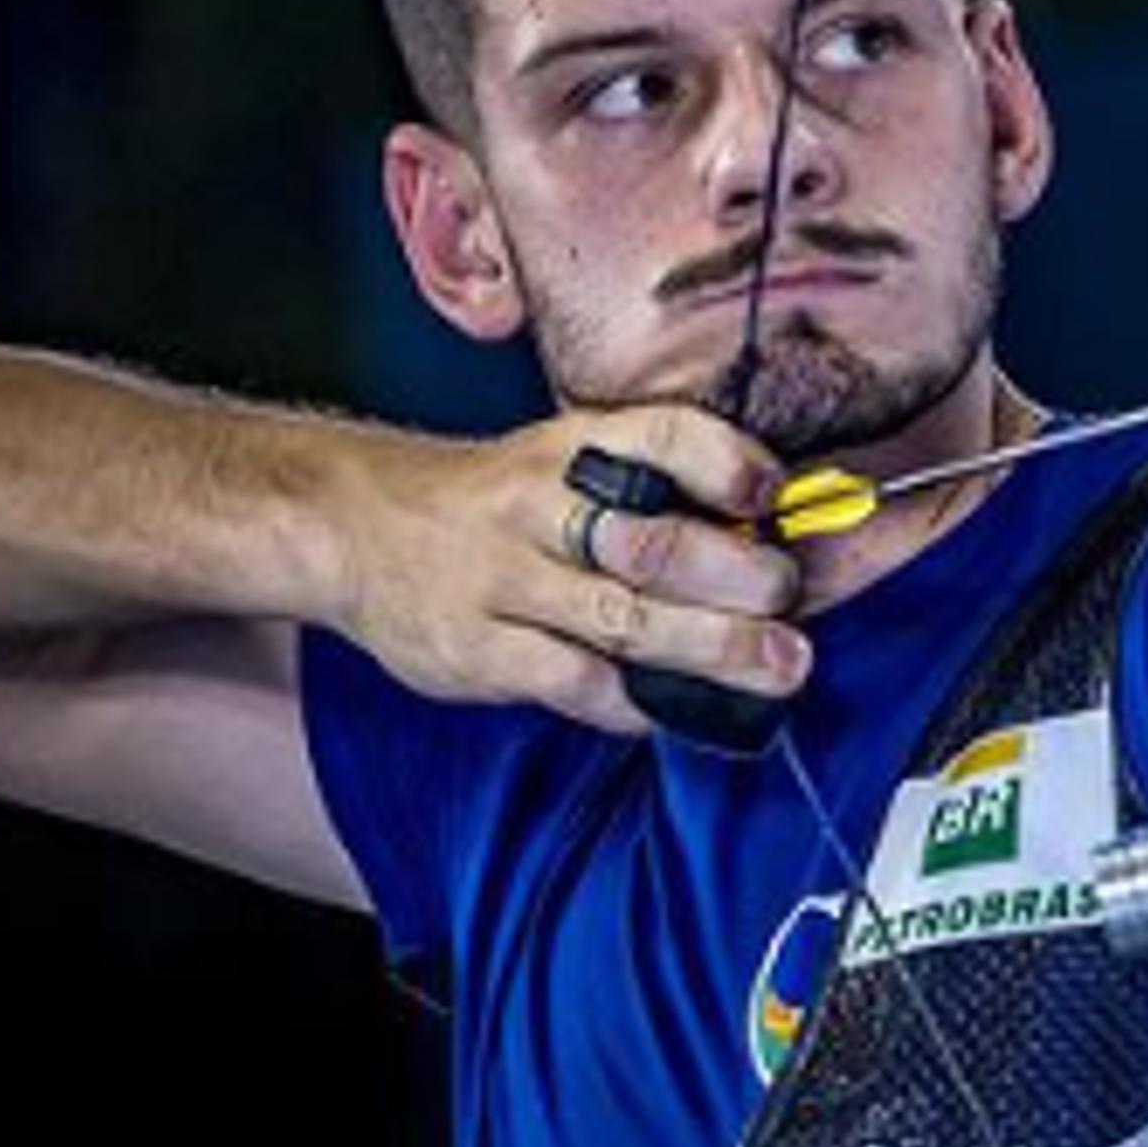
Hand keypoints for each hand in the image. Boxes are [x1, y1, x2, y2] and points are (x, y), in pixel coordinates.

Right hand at [325, 404, 808, 736]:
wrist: (356, 527)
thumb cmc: (495, 500)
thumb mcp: (561, 460)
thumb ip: (648, 489)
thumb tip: (768, 528)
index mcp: (571, 447)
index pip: (661, 436)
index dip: (725, 461)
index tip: (775, 491)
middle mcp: (538, 504)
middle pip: (653, 542)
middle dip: (739, 578)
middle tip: (791, 602)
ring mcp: (502, 579)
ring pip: (622, 618)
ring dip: (711, 649)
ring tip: (777, 668)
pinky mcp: (475, 649)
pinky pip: (569, 681)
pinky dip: (631, 700)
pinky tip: (675, 710)